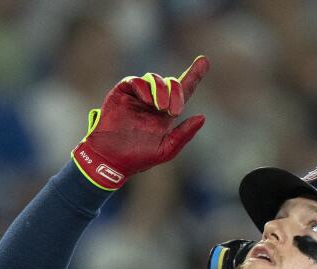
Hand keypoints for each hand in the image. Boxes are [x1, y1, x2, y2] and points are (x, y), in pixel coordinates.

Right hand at [71, 55, 208, 189]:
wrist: (111, 159)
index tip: (204, 61)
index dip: (194, 75)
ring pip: (155, 79)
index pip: (183, 90)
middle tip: (173, 111)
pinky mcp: (122, 93)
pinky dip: (144, 87)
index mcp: (166, 113)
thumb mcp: (167, 149)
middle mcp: (154, 101)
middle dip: (176, 92)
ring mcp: (138, 96)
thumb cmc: (139, 157)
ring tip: (161, 107)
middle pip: (171, 83)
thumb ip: (184, 134)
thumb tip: (202, 117)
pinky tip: (147, 101)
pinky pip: (136, 81)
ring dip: (161, 90)